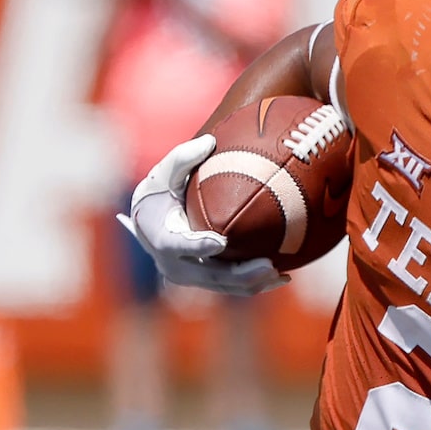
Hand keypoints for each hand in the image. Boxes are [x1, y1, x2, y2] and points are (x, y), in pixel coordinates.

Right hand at [121, 134, 284, 294]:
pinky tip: (280, 277)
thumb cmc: (159, 192)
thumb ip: (182, 158)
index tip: (220, 241)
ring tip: (280, 273)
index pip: (177, 245)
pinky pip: (231, 287)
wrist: (149, 222)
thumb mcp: (164, 174)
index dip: (198, 246)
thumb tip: (209, 141)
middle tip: (268, 265)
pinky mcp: (205, 282)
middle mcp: (173, 265)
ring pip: (224, 286)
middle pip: (209, 274)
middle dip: (240, 273)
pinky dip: (254, 285)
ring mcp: (190, 277)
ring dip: (253, 283)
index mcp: (160, 237)